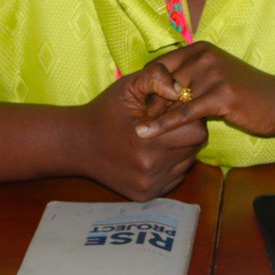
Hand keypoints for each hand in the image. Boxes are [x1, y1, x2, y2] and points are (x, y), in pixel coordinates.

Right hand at [70, 62, 207, 201]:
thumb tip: (180, 90)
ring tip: (159, 136)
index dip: (188, 116)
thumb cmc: (105, 111)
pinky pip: (174, 177)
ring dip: (179, 148)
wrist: (78, 144)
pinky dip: (170, 164)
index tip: (172, 109)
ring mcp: (150, 186)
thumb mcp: (127, 86)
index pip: (196, 131)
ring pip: (186, 163)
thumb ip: (155, 78)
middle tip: (168, 121)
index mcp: (149, 143)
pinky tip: (152, 153)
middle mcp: (151, 170)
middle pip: (194, 148)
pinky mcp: (148, 196)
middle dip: (186, 131)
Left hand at [136, 42, 274, 141]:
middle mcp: (203, 56)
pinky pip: (184, 112)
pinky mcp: (220, 95)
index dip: (145, 86)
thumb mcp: (215, 76)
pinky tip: (147, 133)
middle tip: (128, 121)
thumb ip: (190, 77)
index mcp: (199, 48)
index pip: (159, 65)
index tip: (132, 105)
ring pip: (170, 98)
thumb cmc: (246, 92)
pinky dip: (163, 124)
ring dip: (152, 116)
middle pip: (162, 81)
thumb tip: (159, 89)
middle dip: (146, 103)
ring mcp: (212, 74)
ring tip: (133, 131)